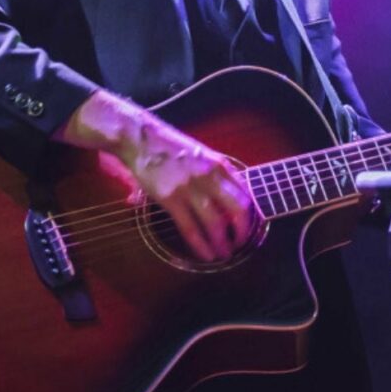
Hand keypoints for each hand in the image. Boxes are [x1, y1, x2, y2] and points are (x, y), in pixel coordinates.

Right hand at [55, 91, 256, 261]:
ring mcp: (189, 188)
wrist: (140, 137)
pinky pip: (190, 229)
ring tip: (224, 254)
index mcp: (219, 164)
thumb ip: (216, 173)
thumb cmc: (170, 146)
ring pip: (215, 224)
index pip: (245, 193)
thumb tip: (230, 195)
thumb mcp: (201, 154)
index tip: (248, 227)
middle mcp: (209, 176)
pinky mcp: (170, 199)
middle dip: (242, 232)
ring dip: (223, 243)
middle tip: (240, 244)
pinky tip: (206, 254)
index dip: (250, 215)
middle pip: (238, 209)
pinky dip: (201, 246)